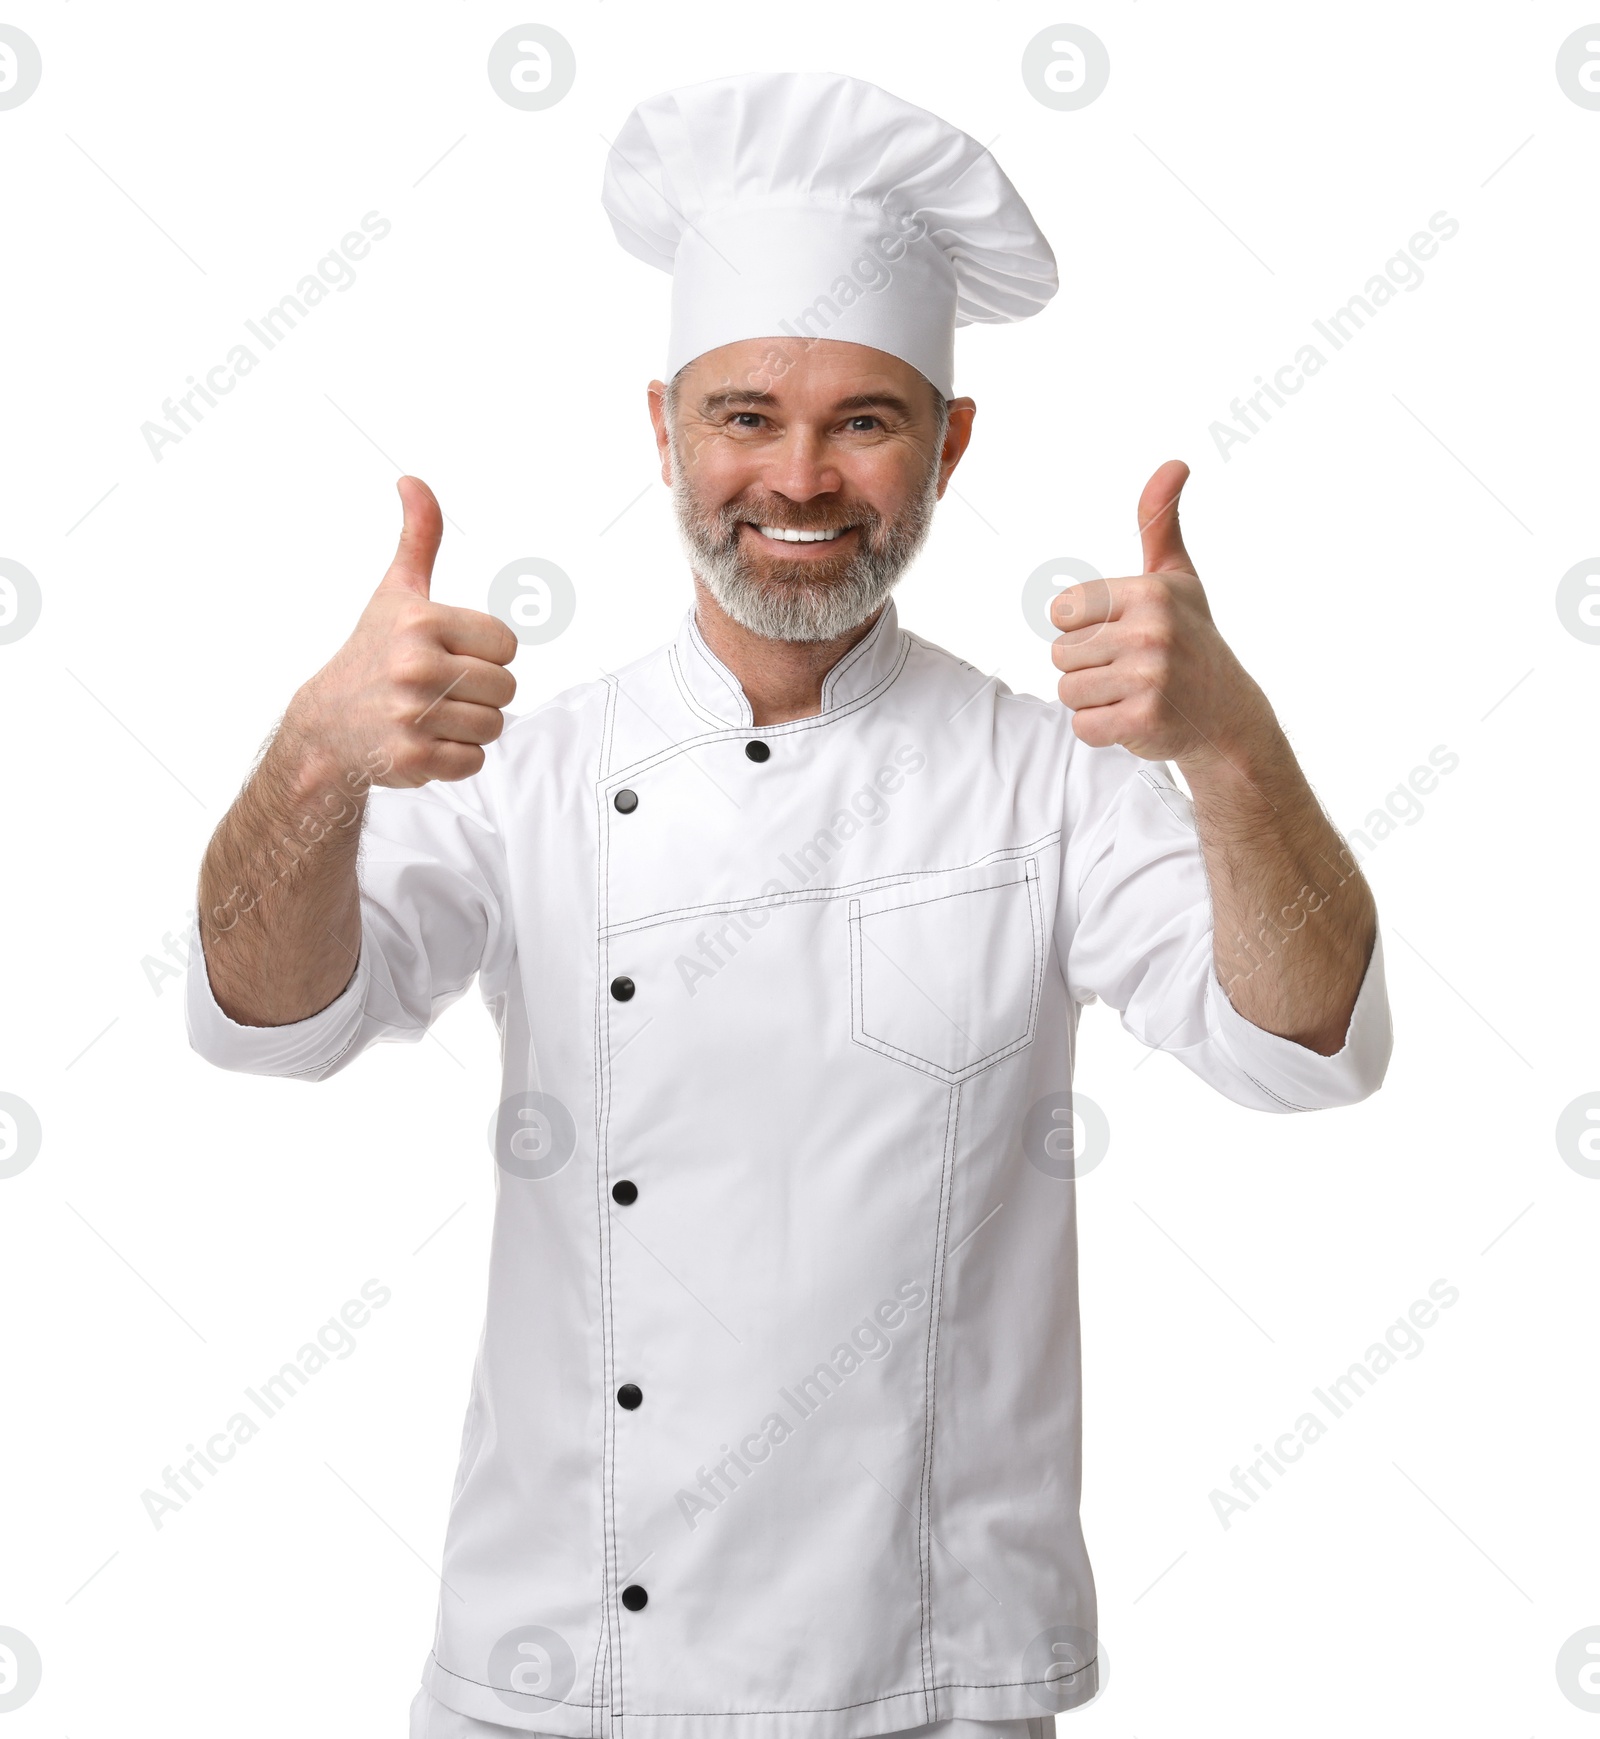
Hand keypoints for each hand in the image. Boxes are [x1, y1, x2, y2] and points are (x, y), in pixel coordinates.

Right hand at [281, 476, 518, 787]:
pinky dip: (455, 757)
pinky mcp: (413, 758)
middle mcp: (416, 666)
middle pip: (506, 687)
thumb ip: (418, 539)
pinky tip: (423, 740)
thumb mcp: (394, 593)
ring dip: (469, 725)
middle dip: (480, 692)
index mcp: (421, 622)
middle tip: (438, 689)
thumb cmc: (371, 655)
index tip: (449, 654)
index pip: (506, 644)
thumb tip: (412, 481)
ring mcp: (412, 715)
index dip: (485, 653)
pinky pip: (473, 760)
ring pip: (493, 725)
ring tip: (430, 714)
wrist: (326, 727)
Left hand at [1050, 460, 1276, 774]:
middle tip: (1129, 669)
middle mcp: (1151, 631)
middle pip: (1060, 653)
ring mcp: (1149, 677)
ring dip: (1092, 699)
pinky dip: (1100, 730)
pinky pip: (1083, 727)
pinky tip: (1132, 718)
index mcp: (1149, 592)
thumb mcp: (1177, 577)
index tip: (1118, 634)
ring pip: (1067, 691)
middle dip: (1087, 666)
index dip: (1080, 628)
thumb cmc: (1192, 640)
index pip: (1060, 611)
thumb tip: (1175, 463)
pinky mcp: (1144, 720)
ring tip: (1131, 692)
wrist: (1228, 715)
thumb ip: (1160, 522)